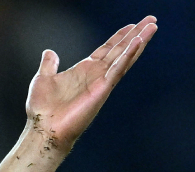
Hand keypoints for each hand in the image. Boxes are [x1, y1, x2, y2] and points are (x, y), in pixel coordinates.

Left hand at [24, 16, 157, 152]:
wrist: (43, 128)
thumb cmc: (42, 109)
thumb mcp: (43, 79)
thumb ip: (49, 64)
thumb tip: (49, 52)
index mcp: (85, 70)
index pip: (107, 49)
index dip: (120, 36)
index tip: (132, 25)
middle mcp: (96, 74)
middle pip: (121, 49)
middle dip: (136, 34)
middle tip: (151, 19)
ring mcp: (101, 82)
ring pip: (125, 56)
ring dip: (139, 40)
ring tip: (152, 26)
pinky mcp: (103, 89)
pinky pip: (118, 69)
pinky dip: (128, 55)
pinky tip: (138, 43)